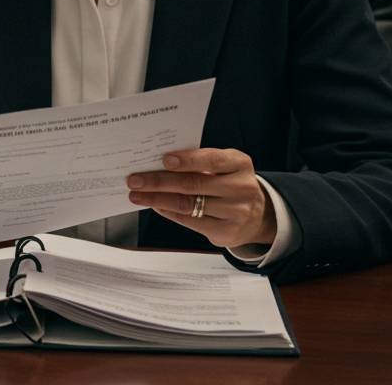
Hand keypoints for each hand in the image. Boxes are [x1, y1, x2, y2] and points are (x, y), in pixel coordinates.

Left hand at [126, 148, 276, 248]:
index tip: (164, 159)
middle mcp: (242, 187)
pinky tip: (154, 205)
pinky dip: (168, 212)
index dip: (188, 160)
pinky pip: (190, 221)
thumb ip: (199, 164)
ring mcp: (236, 212)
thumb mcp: (224, 167)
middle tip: (135, 180)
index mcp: (240, 164)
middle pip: (193, 184)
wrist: (257, 216)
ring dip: (157, 199)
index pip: (212, 160)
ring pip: (188, 204)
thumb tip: (156, 163)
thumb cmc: (229, 184)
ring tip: (137, 195)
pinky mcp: (226, 232)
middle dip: (159, 181)